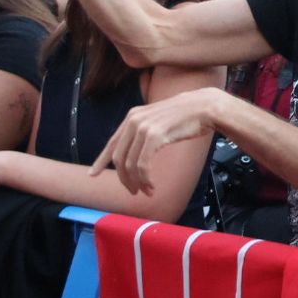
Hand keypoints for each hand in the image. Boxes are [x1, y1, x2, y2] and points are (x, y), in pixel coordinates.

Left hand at [91, 87, 222, 193]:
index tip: (93, 174)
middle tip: (133, 191)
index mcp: (132, 116)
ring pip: (130, 164)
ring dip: (137, 183)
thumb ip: (144, 132)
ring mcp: (143, 127)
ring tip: (147, 191)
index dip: (101, 160)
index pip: (112, 142)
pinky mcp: (155, 136)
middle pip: (118, 158)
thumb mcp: (158, 121)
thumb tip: (135, 151)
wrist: (204, 106)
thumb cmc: (186, 116)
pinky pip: (143, 165)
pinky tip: (152, 185)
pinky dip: (145, 179)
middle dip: (124, 179)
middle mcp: (134, 120)